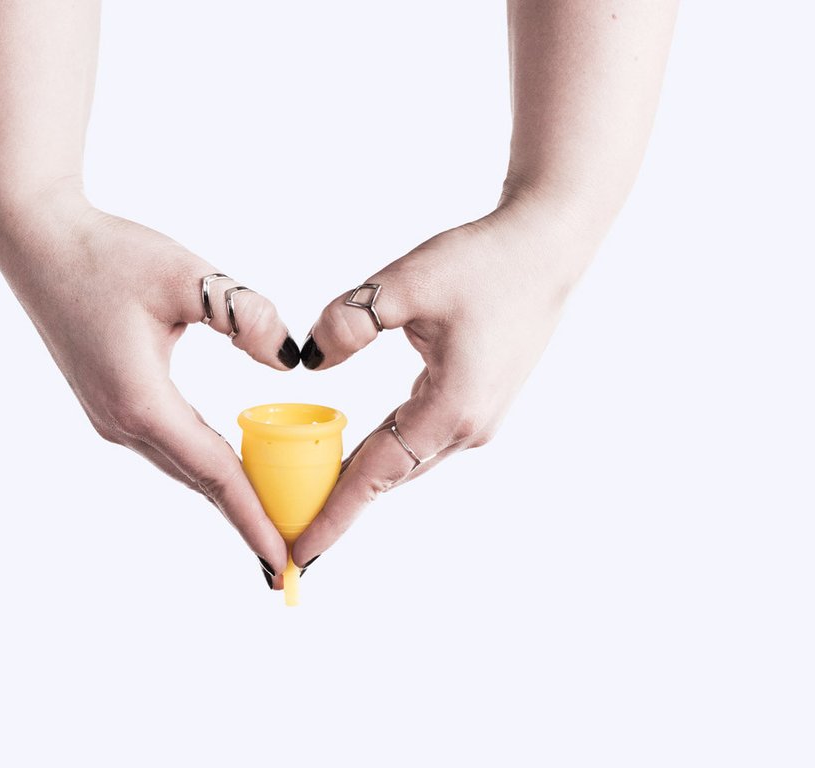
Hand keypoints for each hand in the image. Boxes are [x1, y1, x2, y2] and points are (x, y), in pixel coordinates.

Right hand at [0, 188, 299, 575]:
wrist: (39, 240)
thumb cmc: (108, 254)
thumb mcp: (189, 277)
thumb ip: (246, 316)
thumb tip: (288, 361)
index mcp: (142, 401)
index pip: (215, 473)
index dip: (254, 518)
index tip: (285, 562)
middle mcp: (122, 422)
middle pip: (199, 482)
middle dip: (246, 519)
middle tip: (289, 560)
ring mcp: (110, 417)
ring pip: (181, 467)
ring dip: (224, 494)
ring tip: (267, 522)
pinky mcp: (108, 403)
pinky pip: (167, 447)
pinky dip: (202, 466)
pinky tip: (226, 470)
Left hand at [292, 200, 595, 565]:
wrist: (545, 246)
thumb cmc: (483, 260)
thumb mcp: (405, 282)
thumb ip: (348, 322)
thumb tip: (309, 361)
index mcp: (451, 407)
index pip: (377, 474)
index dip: (334, 513)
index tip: (302, 552)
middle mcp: (468, 426)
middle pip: (390, 478)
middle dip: (340, 505)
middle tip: (291, 533)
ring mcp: (478, 419)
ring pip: (405, 461)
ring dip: (362, 480)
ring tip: (314, 498)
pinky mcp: (477, 404)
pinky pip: (420, 440)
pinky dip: (384, 452)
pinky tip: (358, 455)